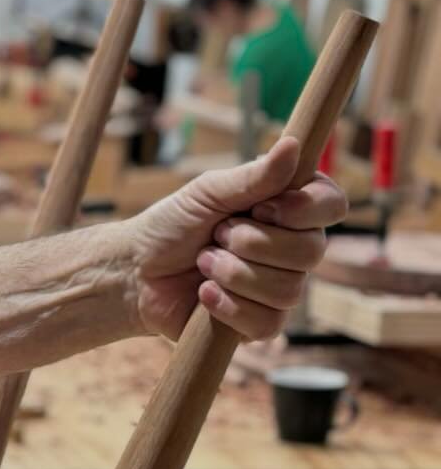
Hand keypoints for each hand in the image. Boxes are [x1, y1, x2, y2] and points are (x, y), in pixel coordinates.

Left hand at [126, 137, 347, 341]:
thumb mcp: (208, 192)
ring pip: (288, 289)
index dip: (304, 209)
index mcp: (289, 209)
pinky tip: (204, 294)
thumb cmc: (173, 225)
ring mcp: (280, 289)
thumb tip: (294, 145)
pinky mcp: (261, 324)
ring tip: (203, 263)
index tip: (262, 208)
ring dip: (233, 273)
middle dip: (252, 243)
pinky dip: (227, 305)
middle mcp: (294, 248)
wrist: (136, 272)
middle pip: (311, 251)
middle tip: (216, 235)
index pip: (332, 205)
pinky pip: (267, 322)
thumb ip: (253, 176)